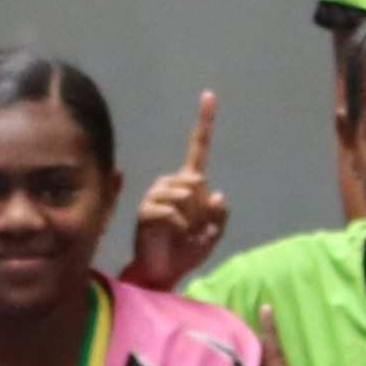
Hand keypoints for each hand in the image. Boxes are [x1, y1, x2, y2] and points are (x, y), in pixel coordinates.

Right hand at [126, 92, 228, 290]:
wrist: (165, 270)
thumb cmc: (188, 250)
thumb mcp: (213, 233)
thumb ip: (219, 215)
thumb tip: (215, 194)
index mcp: (190, 184)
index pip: (198, 148)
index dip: (203, 122)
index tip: (209, 94)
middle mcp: (171, 184)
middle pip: (196, 181)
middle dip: (202, 208)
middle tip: (192, 227)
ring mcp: (156, 195)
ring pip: (185, 194)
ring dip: (191, 218)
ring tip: (181, 232)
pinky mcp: (146, 210)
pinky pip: (172, 211)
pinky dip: (180, 226)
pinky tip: (173, 234)